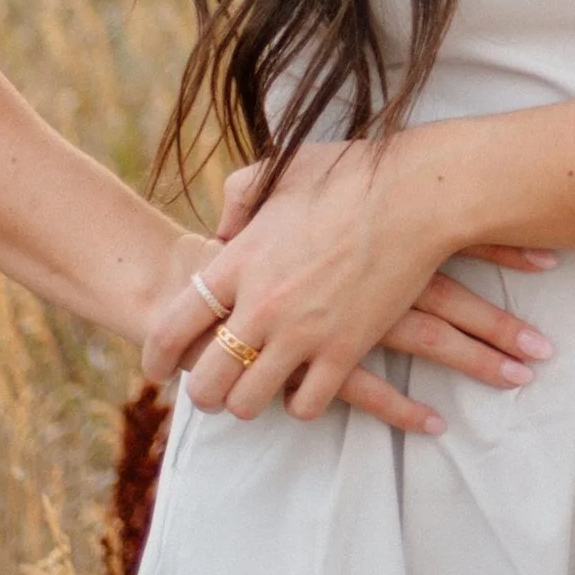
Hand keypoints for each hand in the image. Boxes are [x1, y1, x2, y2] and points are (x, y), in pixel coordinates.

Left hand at [139, 141, 554, 430]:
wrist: (418, 193)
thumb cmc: (353, 172)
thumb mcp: (282, 169)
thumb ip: (239, 197)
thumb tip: (221, 231)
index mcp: (240, 259)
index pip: (175, 323)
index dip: (157, 355)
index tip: (157, 369)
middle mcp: (262, 303)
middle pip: (206, 378)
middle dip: (201, 392)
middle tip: (210, 390)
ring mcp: (302, 331)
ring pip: (250, 401)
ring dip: (247, 403)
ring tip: (254, 394)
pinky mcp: (344, 350)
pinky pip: (306, 405)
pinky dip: (300, 404)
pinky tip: (305, 389)